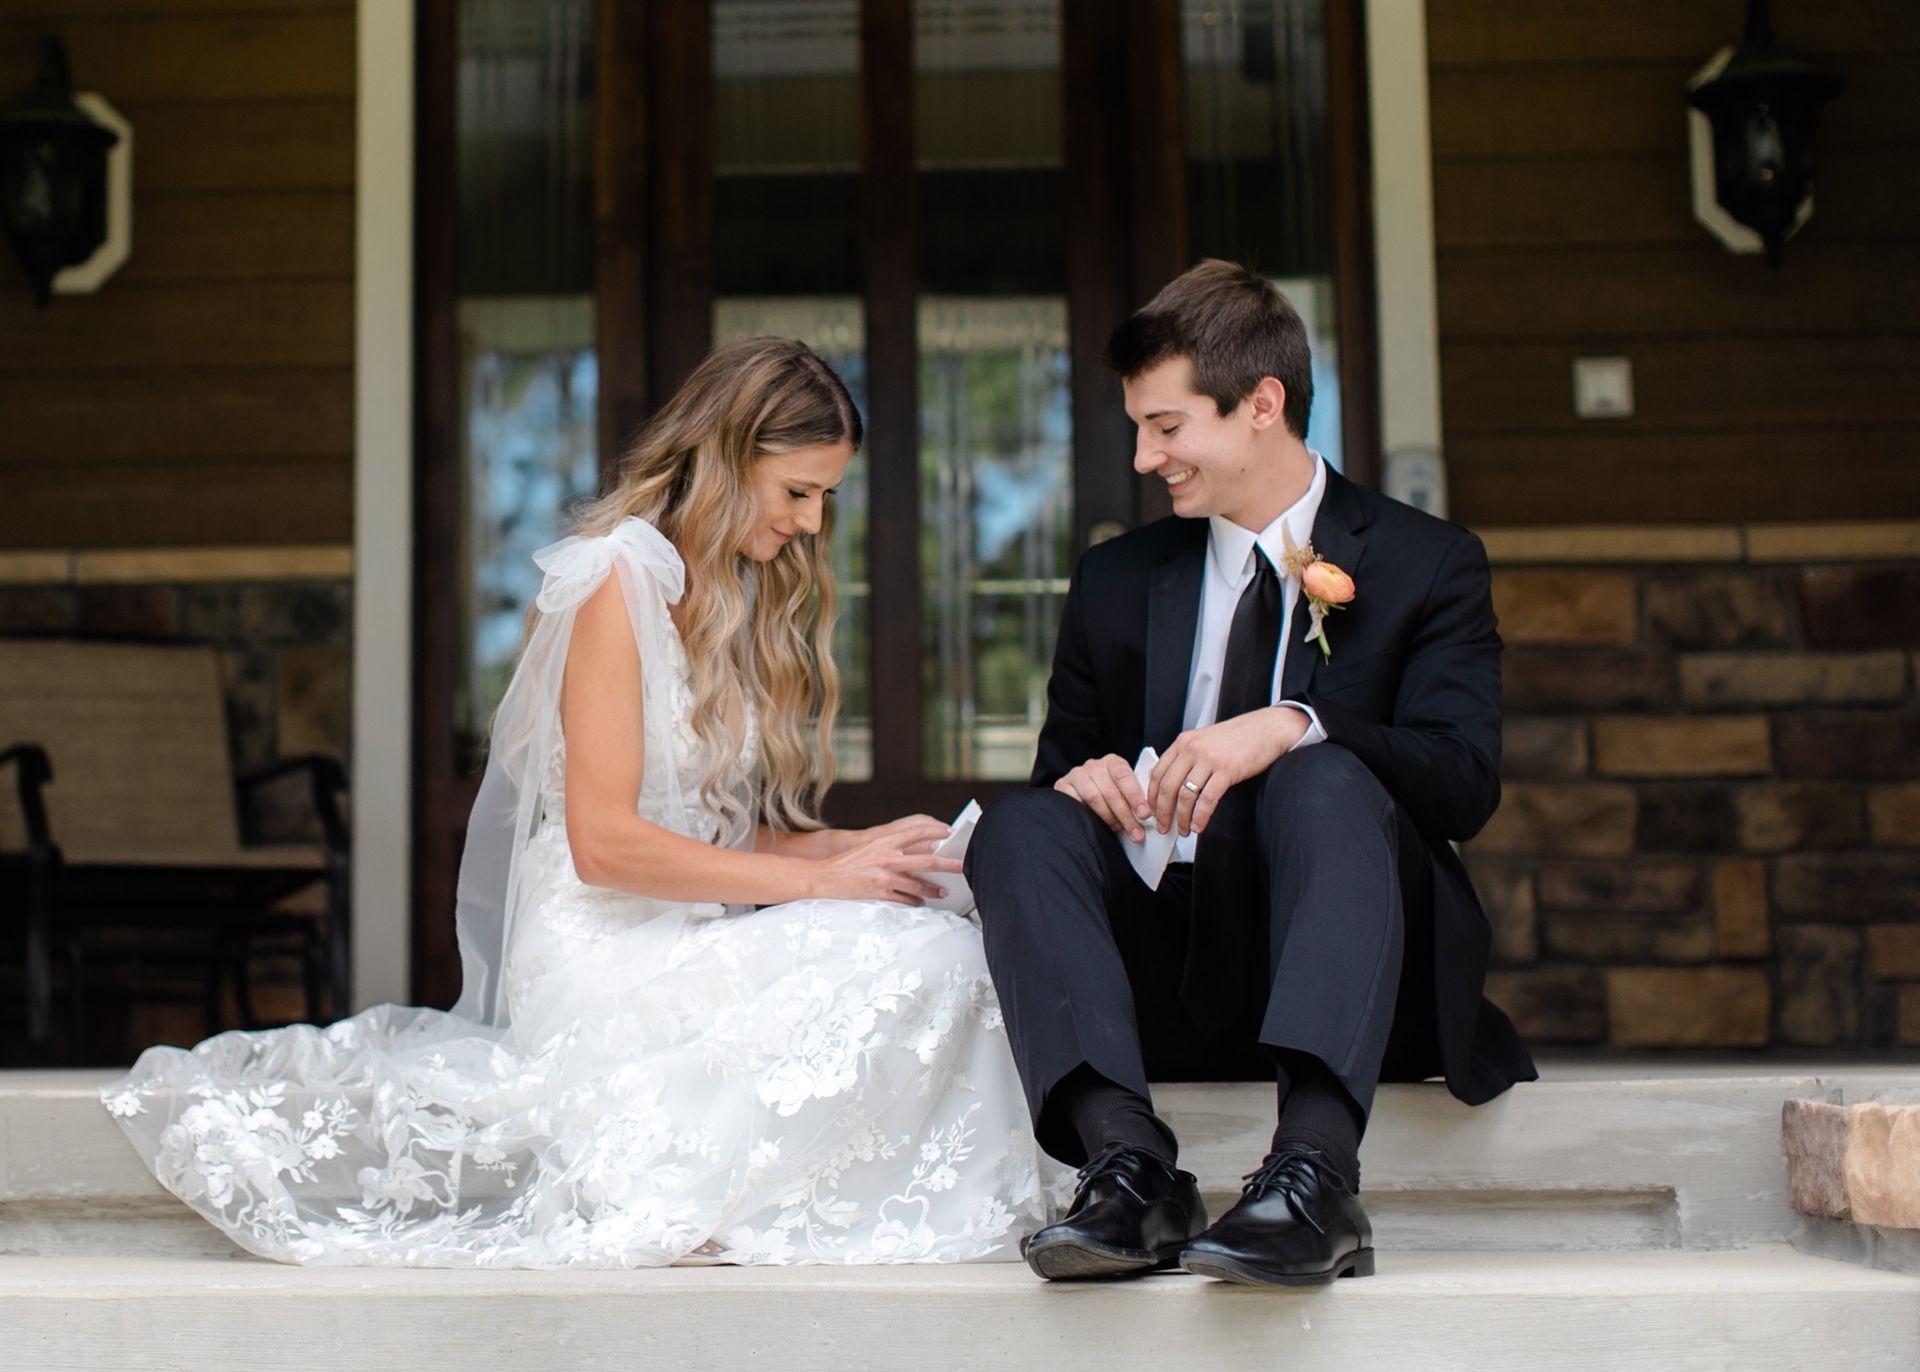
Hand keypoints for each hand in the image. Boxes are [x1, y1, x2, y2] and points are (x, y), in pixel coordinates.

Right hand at [809, 815, 959, 903]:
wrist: (824, 877)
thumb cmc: (848, 863)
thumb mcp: (871, 848)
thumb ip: (892, 848)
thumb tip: (919, 853)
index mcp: (884, 841)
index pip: (917, 832)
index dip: (936, 832)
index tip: (950, 834)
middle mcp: (886, 856)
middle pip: (926, 860)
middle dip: (948, 864)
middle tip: (963, 866)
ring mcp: (883, 876)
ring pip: (917, 884)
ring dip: (933, 889)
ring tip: (943, 892)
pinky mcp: (878, 893)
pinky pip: (903, 899)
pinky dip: (914, 901)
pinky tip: (920, 903)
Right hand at [1054, 753, 1151, 843]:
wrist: (1082, 792)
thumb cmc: (1108, 794)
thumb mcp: (1124, 791)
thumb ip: (1134, 798)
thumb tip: (1151, 815)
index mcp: (1113, 762)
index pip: (1124, 776)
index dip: (1135, 796)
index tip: (1145, 814)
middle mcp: (1094, 765)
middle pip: (1111, 790)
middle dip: (1126, 815)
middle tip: (1136, 832)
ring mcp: (1077, 775)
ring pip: (1094, 797)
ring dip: (1109, 817)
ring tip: (1118, 828)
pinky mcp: (1063, 786)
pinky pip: (1075, 802)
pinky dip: (1088, 815)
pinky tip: (1097, 824)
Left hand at [1147, 707, 1308, 838]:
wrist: (1267, 729)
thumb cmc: (1239, 738)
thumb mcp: (1205, 741)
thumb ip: (1188, 757)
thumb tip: (1174, 785)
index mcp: (1183, 742)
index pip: (1157, 772)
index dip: (1152, 796)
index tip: (1153, 811)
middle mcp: (1192, 749)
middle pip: (1167, 787)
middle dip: (1162, 812)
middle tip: (1163, 827)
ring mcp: (1209, 759)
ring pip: (1185, 795)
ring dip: (1181, 818)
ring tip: (1184, 830)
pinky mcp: (1226, 770)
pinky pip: (1207, 799)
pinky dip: (1200, 817)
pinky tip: (1199, 826)